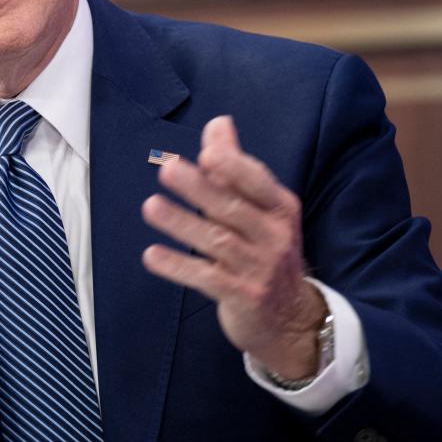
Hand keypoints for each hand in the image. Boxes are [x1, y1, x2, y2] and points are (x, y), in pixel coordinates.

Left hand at [140, 116, 325, 378]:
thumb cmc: (265, 250)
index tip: (208, 152)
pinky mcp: (243, 297)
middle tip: (168, 169)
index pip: (258, 183)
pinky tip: (152, 255)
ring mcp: (259, 269)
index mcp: (280, 208)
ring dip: (181, 223)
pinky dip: (178, 267)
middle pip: (232, 208)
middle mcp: (274, 236)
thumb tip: (218, 123)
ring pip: (217, 241)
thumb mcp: (261, 209)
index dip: (235, 167)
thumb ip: (235, 166)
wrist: (290, 318)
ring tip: (150, 207)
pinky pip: (206, 278)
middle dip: (199, 188)